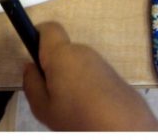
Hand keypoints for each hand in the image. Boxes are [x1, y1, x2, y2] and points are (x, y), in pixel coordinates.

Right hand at [22, 22, 157, 130]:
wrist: (127, 131)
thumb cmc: (78, 117)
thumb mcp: (43, 108)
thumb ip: (31, 84)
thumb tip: (30, 67)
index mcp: (62, 54)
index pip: (49, 28)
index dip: (38, 37)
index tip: (34, 58)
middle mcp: (83, 52)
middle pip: (63, 51)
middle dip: (54, 67)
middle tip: (51, 93)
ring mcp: (102, 63)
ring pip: (78, 65)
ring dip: (71, 78)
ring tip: (72, 106)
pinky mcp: (116, 77)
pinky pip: (93, 76)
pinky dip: (88, 87)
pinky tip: (90, 109)